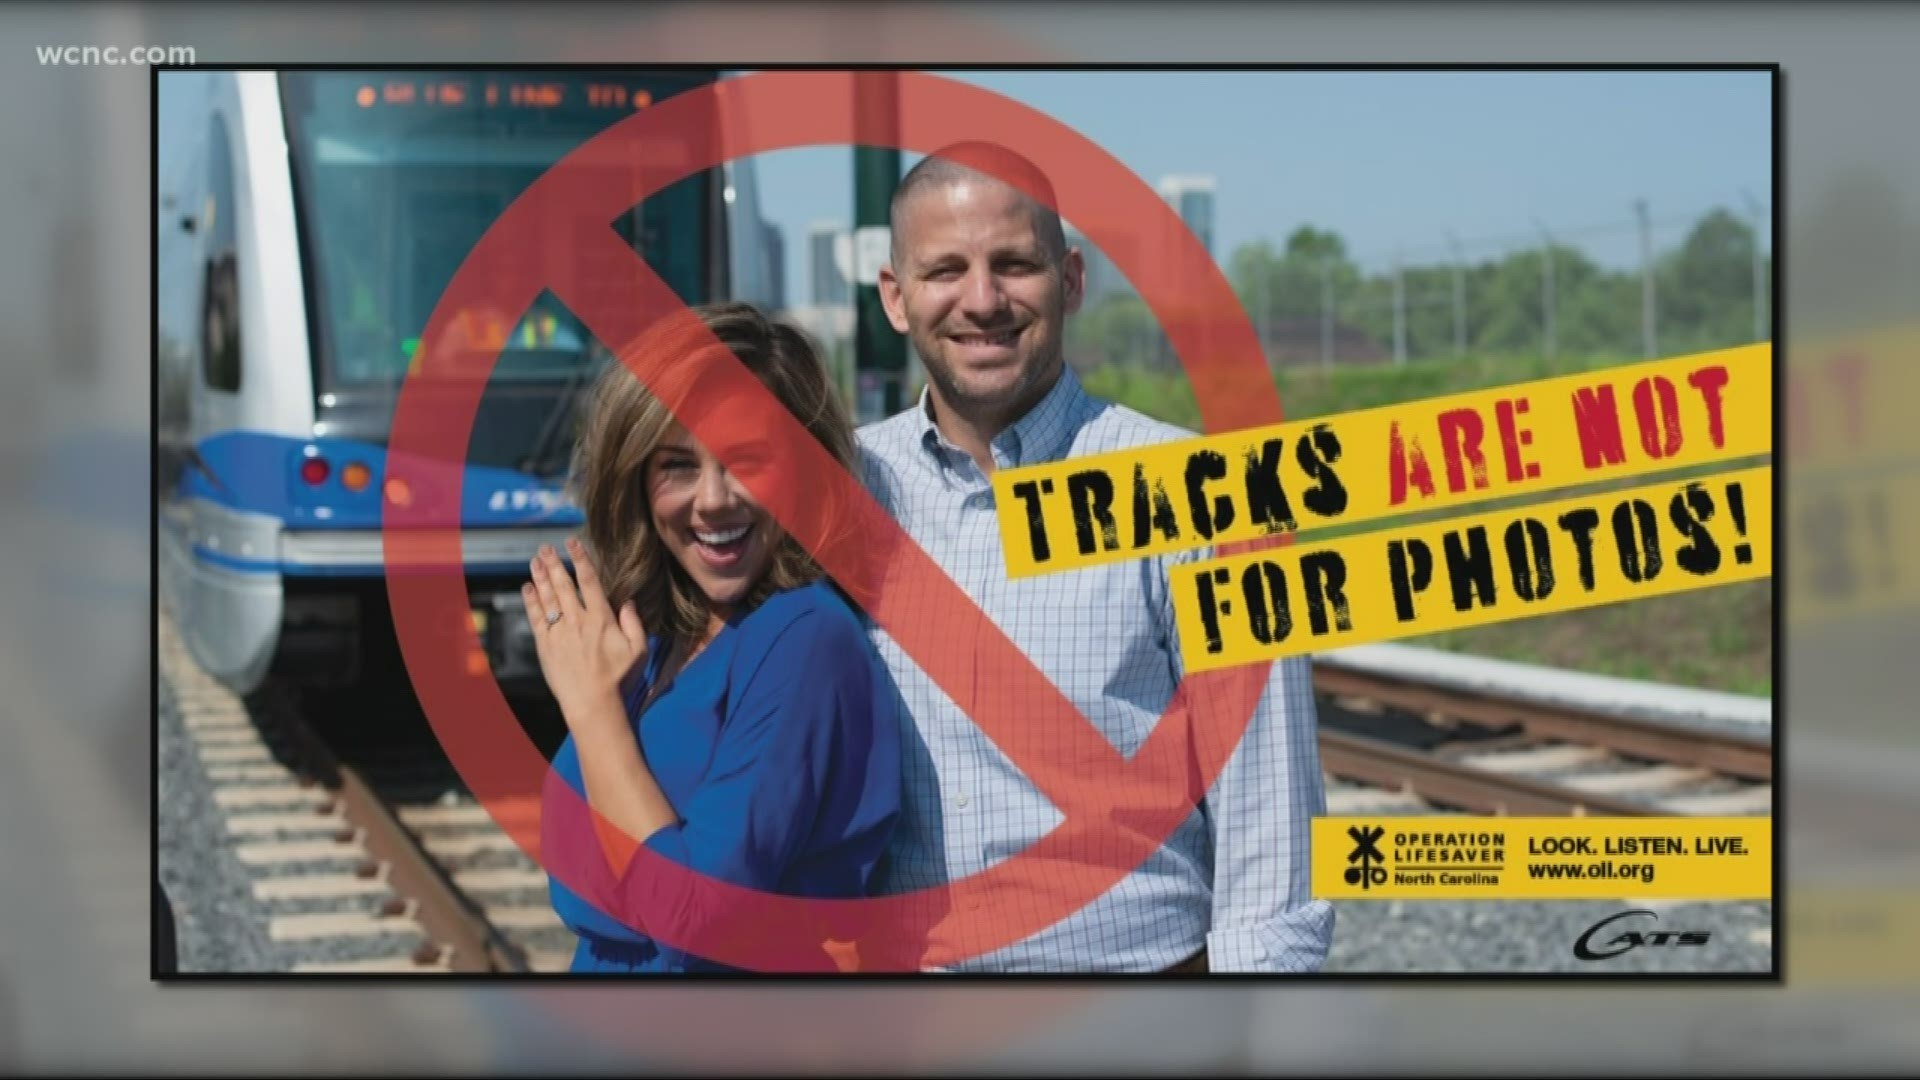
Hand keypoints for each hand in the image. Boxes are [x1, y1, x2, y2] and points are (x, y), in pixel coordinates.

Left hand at [523, 537, 647, 729]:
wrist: (593, 704)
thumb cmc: (619, 680)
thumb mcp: (638, 650)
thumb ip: (634, 623)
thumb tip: (628, 602)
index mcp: (601, 619)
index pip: (589, 581)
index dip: (580, 559)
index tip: (573, 542)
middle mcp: (578, 621)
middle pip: (563, 584)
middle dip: (554, 563)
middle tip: (546, 546)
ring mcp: (559, 633)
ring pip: (547, 597)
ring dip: (540, 576)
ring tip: (535, 559)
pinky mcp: (546, 646)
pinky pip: (536, 618)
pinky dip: (531, 601)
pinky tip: (527, 587)